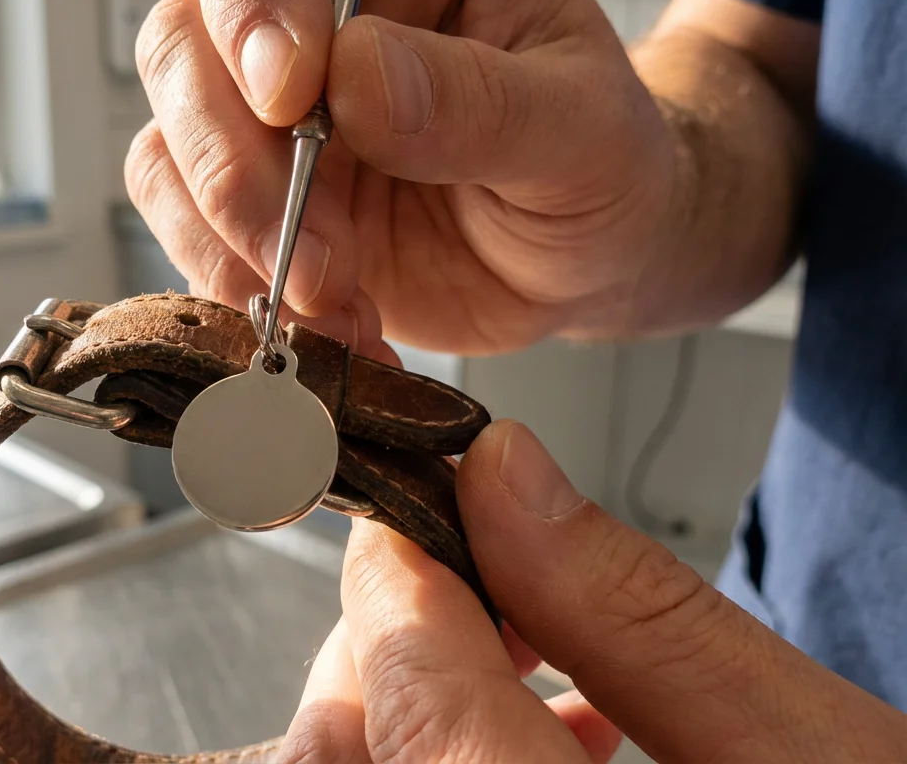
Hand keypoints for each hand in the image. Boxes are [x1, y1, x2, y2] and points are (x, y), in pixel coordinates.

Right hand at [127, 0, 679, 356]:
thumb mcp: (577, 131)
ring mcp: (273, 120)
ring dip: (231, 236)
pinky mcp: (254, 201)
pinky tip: (317, 317)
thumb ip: (477, 103)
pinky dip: (232, 282)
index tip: (291, 101)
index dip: (256, 19)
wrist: (585, 260)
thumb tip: (359, 80)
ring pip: (170, 142)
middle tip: (314, 249)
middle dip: (232, 159)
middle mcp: (319, 32)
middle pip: (187, 45)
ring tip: (331, 296)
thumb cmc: (598, 170)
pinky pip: (185, 226)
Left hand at [279, 421, 906, 762]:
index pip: (417, 718)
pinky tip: (555, 744)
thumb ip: (648, 619)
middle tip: (464, 587)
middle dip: (387, 662)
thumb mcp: (830, 762)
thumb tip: (510, 481)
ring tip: (517, 656)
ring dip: (414, 722)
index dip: (400, 592)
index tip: (422, 518)